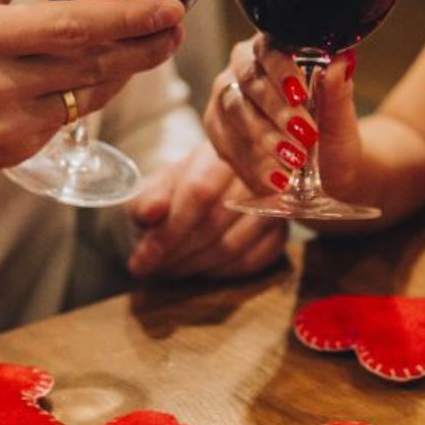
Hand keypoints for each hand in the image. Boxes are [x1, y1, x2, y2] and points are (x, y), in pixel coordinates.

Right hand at [0, 0, 185, 173]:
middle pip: (92, 64)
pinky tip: (109, 77)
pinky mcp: (12, 152)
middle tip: (178, 26)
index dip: (129, 17)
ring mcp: (6, 122)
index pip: (72, 24)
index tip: (171, 6)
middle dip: (145, 46)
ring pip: (88, 96)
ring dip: (127, 71)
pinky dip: (93, 98)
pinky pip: (69, 122)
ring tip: (155, 46)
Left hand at [127, 142, 287, 279]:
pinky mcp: (281, 230)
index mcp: (219, 151)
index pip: (198, 192)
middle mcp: (254, 172)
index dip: (169, 231)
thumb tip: (151, 213)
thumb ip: (146, 199)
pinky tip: (202, 270)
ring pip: (234, 246)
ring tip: (170, 271)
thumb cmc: (175, 190)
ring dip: (196, 266)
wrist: (203, 191)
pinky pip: (253, 260)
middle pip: (216, 221)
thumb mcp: (152, 189)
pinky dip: (222, 273)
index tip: (143, 260)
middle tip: (154, 270)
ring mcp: (273, 203)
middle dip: (178, 253)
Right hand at [203, 36, 360, 199]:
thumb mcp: (341, 116)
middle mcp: (244, 70)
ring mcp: (227, 101)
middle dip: (277, 110)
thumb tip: (341, 61)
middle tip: (305, 134)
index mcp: (274, 52)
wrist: (327, 167)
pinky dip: (255, 166)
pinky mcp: (219, 133)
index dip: (281, 70)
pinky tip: (277, 180)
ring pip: (237, 113)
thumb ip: (338, 90)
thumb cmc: (333, 133)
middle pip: (251, 82)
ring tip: (294, 160)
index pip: (270, 49)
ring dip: (265, 138)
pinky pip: (230, 147)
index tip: (301, 94)